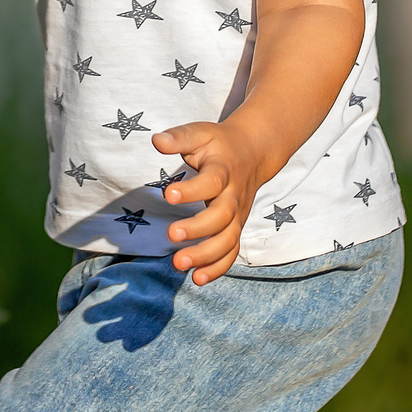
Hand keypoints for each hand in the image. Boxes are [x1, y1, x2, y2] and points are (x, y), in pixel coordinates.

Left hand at [152, 117, 281, 284]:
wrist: (254, 152)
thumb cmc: (219, 144)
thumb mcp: (200, 133)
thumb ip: (179, 137)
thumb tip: (157, 140)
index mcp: (224, 170)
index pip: (211, 182)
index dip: (192, 190)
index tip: (168, 194)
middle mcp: (234, 196)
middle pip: (222, 217)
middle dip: (198, 229)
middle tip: (172, 234)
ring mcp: (237, 215)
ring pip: (228, 240)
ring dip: (206, 255)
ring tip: (179, 264)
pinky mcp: (236, 228)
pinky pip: (231, 252)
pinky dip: (218, 268)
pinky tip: (197, 279)